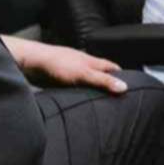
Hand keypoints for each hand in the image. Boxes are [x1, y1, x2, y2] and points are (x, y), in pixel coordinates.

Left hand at [9, 40, 126, 93]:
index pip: (110, 66)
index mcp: (91, 61)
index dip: (120, 74)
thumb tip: (124, 87)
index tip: (129, 84)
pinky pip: (74, 89)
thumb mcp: (84, 74)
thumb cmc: (58, 63)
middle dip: (107, 83)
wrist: (34, 63)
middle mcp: (82, 65)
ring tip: (100, 103)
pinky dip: (80, 94)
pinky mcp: (60, 81)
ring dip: (93, 90)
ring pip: (87, 82)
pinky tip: (80, 102)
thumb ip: (103, 81)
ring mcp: (71, 72)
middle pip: (99, 74)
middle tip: (116, 97)